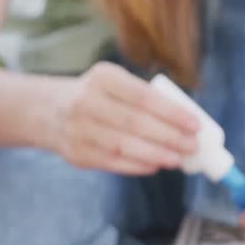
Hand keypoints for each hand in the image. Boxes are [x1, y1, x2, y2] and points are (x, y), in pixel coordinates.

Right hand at [52, 62, 200, 175]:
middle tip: (193, 146)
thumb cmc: (97, 96)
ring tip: (179, 159)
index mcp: (102, 78)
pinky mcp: (76, 153)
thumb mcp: (114, 83)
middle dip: (170, 137)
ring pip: (124, 146)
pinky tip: (155, 165)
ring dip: (156, 154)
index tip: (196, 126)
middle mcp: (86, 101)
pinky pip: (113, 162)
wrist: (49, 111)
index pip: (143, 97)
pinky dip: (138, 166)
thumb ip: (145, 98)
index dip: (172, 113)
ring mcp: (78, 129)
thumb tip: (187, 124)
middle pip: (135, 123)